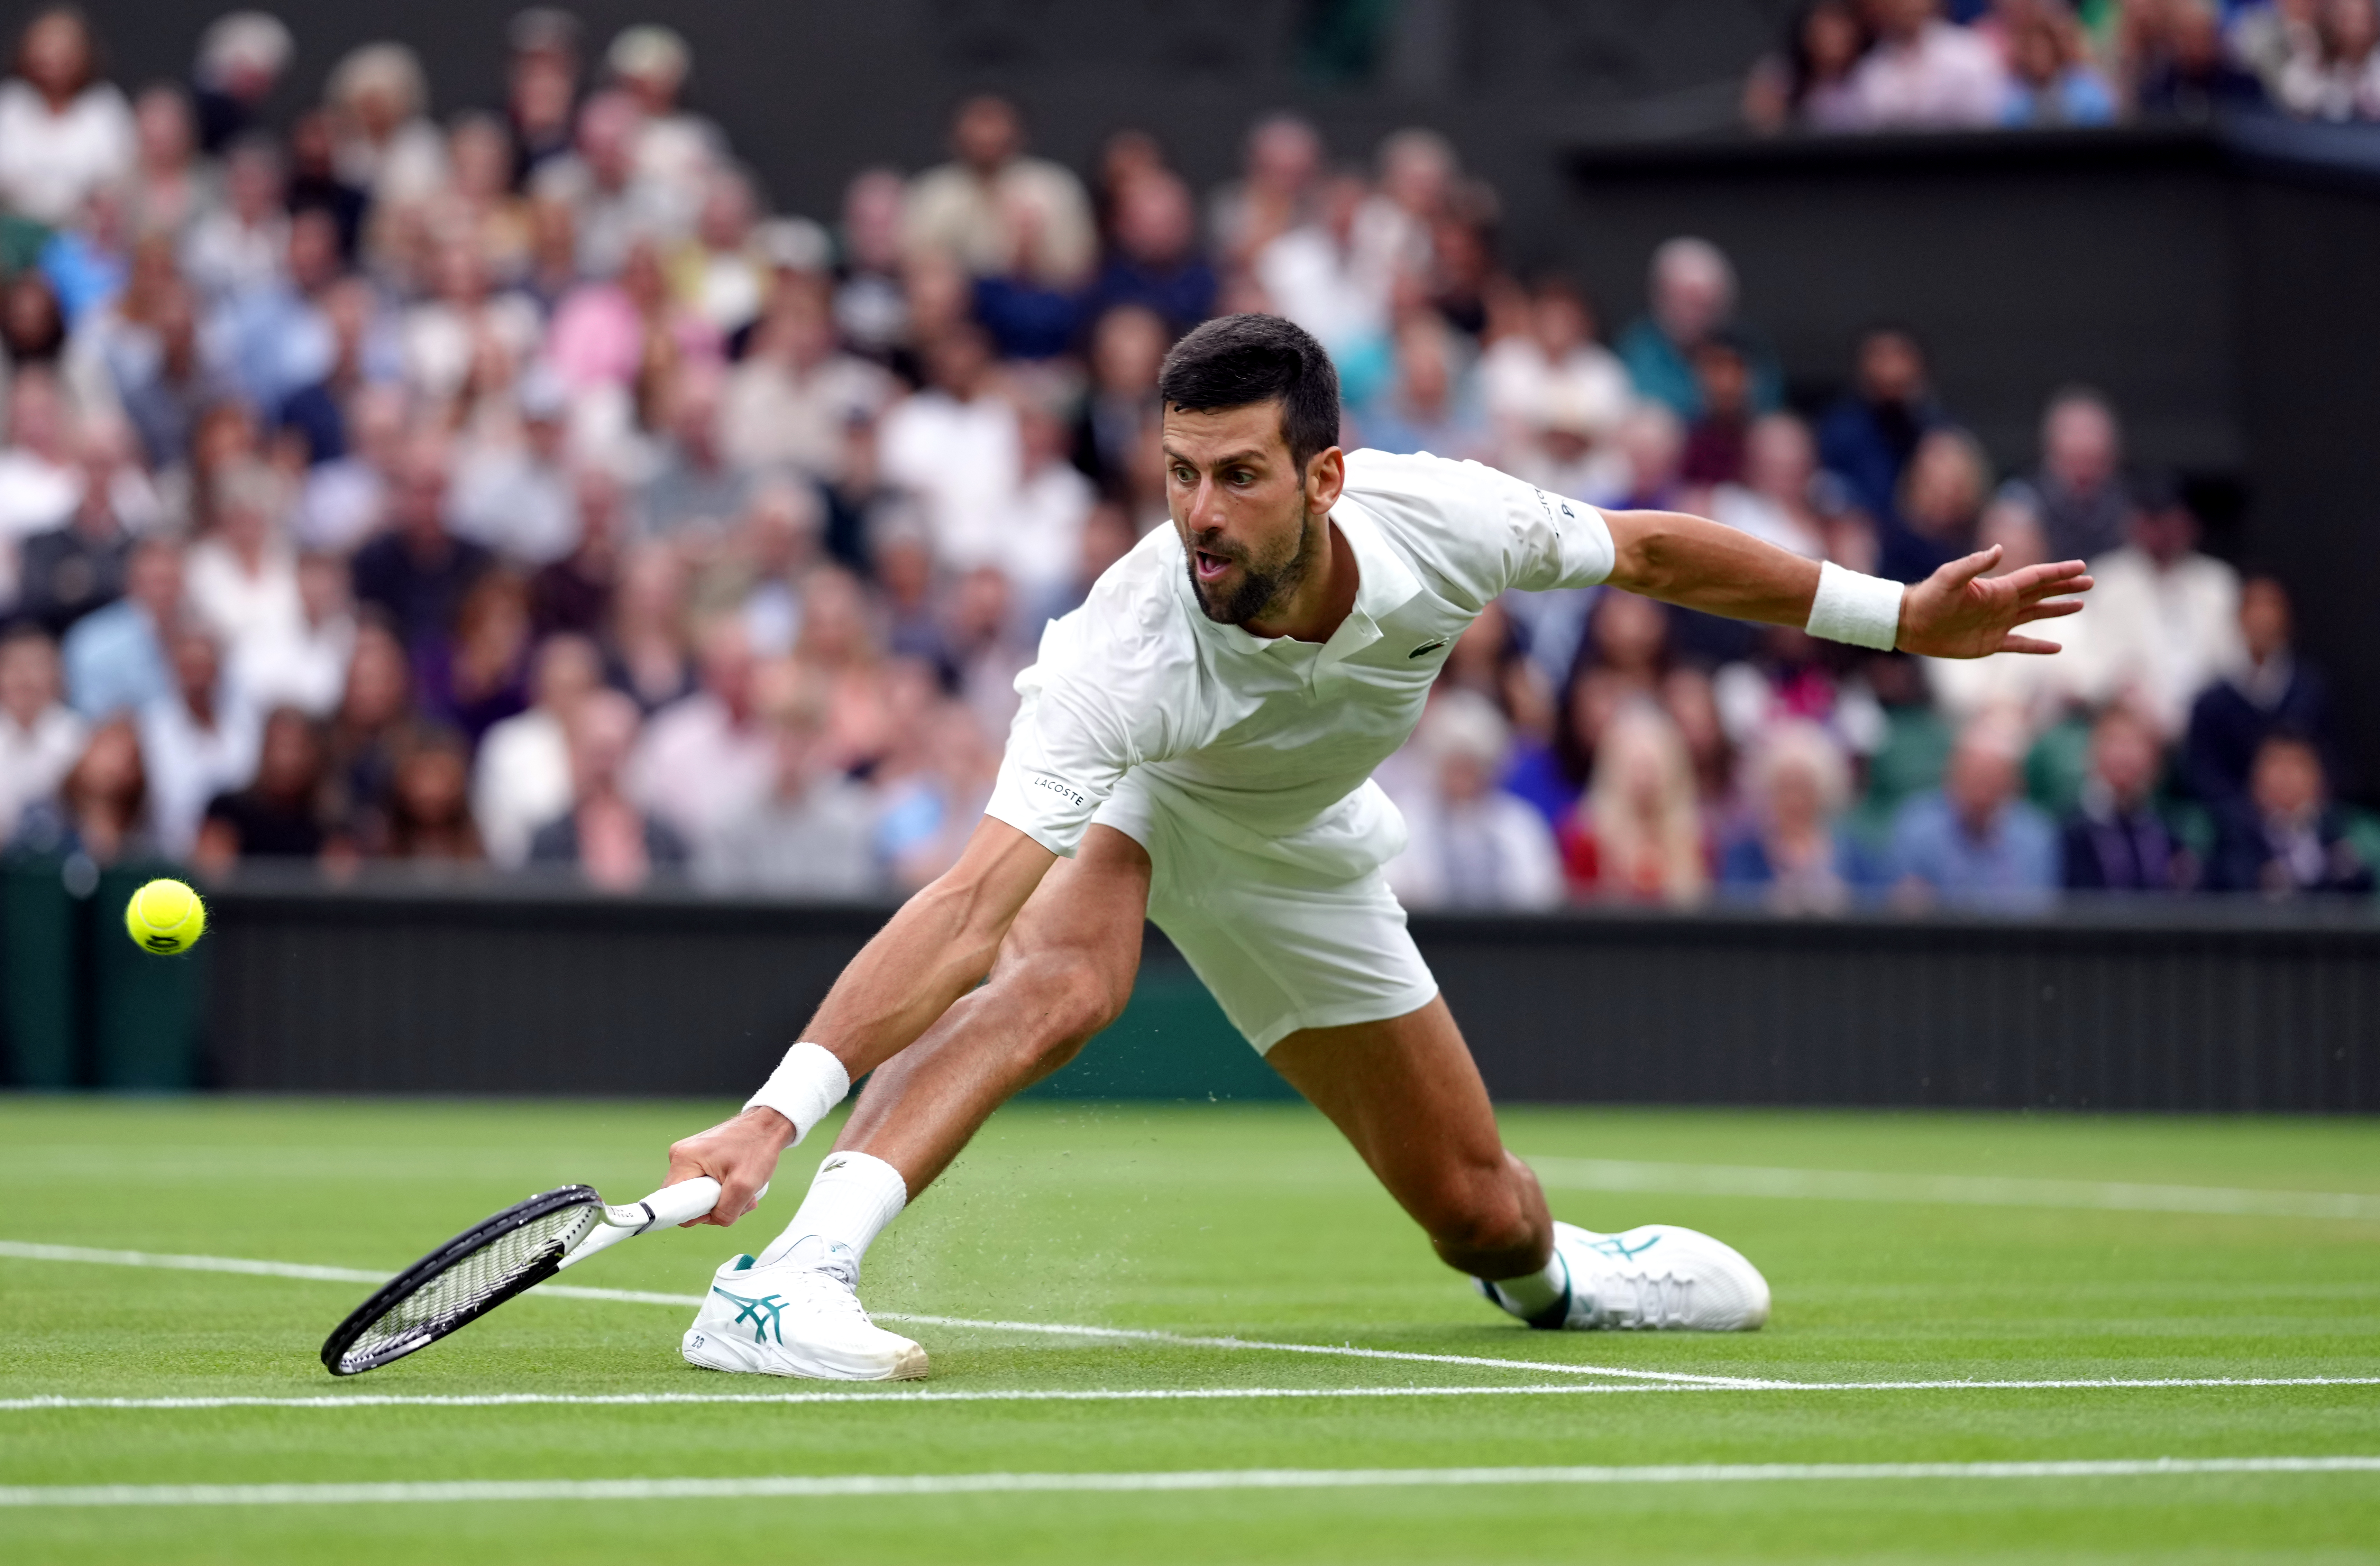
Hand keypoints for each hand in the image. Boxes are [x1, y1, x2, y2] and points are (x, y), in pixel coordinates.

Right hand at [665, 1106, 795, 1226]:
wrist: (768, 1125)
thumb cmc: (758, 1147)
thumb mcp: (745, 1185)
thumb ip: (726, 1211)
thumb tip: (714, 1219)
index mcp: (683, 1160)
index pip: (672, 1203)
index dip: (693, 1215)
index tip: (716, 1210)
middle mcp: (681, 1157)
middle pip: (687, 1201)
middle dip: (714, 1207)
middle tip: (740, 1200)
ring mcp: (690, 1157)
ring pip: (699, 1195)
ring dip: (723, 1200)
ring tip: (745, 1190)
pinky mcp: (700, 1159)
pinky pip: (705, 1186)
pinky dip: (724, 1190)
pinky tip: (741, 1184)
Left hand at [1897, 547, 2090, 658]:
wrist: (1910, 623)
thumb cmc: (1928, 598)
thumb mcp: (1950, 577)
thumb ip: (1974, 564)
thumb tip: (1999, 548)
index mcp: (1998, 588)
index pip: (2036, 577)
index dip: (2059, 572)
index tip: (2081, 567)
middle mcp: (2003, 604)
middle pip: (2042, 593)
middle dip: (2066, 587)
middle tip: (2090, 582)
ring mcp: (1998, 624)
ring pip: (2036, 615)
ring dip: (2057, 610)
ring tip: (2080, 605)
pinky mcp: (1991, 643)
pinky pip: (2020, 645)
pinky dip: (2038, 646)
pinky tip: (2057, 647)